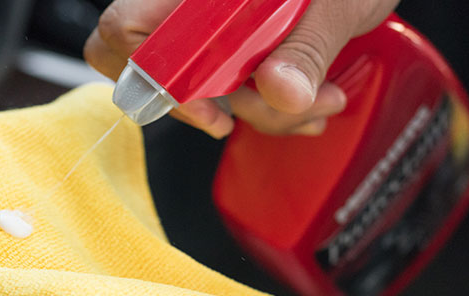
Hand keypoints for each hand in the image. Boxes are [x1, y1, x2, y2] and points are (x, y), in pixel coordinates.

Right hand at [84, 0, 400, 137]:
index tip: (209, 106)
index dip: (154, 73)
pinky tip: (309, 100)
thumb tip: (279, 90)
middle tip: (255, 111)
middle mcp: (193, 5)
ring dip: (261, 111)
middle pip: (150, 66)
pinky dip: (269, 107)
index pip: (128, 24)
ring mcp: (211, 26)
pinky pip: (230, 90)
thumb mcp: (340, 3)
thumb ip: (307, 46)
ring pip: (198, 88)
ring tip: (320, 99)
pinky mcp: (234, 46)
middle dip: (208, 105)